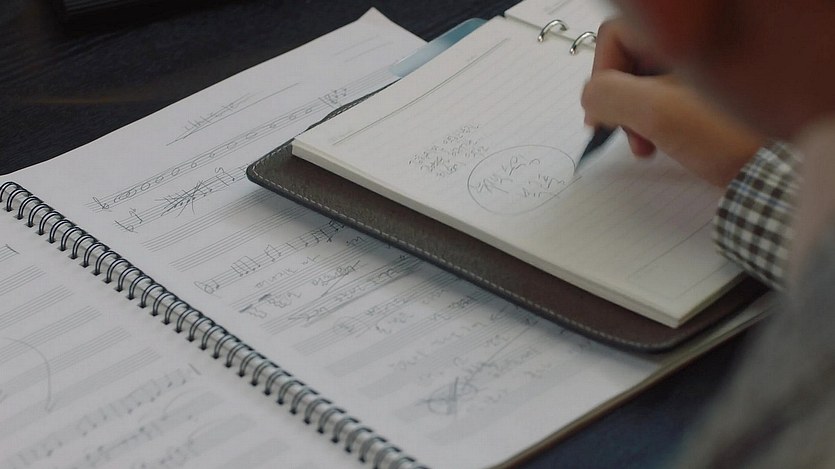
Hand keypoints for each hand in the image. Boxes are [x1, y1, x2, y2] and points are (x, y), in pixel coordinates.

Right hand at [581, 18, 764, 186]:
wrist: (776, 169)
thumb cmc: (728, 136)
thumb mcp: (657, 112)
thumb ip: (608, 96)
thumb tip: (591, 99)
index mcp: (683, 34)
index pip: (616, 36)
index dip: (602, 75)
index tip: (602, 114)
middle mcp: (693, 43)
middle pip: (630, 61)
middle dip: (621, 103)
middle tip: (629, 135)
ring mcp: (702, 70)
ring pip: (647, 83)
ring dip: (637, 117)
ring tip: (648, 146)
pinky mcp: (708, 96)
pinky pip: (667, 98)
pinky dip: (658, 121)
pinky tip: (666, 144)